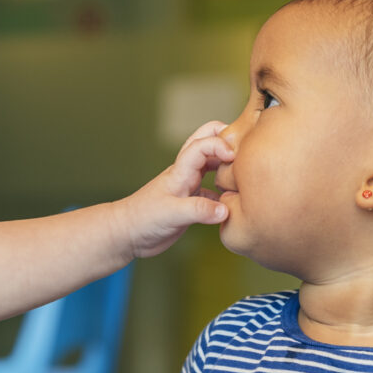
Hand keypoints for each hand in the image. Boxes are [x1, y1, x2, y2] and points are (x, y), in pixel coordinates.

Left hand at [113, 121, 234, 257]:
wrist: (127, 234)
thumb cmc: (142, 219)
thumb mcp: (171, 214)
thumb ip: (198, 210)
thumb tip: (225, 210)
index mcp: (180, 171)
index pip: (202, 145)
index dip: (219, 145)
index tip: (234, 158)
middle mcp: (186, 175)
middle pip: (205, 143)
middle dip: (224, 138)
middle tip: (244, 146)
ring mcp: (188, 188)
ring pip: (211, 166)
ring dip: (226, 165)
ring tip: (245, 171)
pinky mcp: (191, 204)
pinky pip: (212, 192)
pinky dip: (224, 193)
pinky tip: (234, 203)